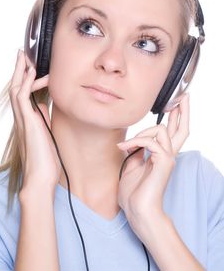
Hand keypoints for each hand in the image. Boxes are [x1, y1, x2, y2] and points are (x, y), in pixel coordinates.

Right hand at [9, 50, 60, 193]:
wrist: (40, 177)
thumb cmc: (44, 159)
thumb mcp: (45, 133)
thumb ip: (42, 119)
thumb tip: (42, 107)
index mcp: (26, 119)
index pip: (22, 93)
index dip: (25, 78)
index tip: (31, 66)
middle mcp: (22, 117)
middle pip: (16, 87)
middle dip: (19, 69)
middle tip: (23, 54)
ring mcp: (23, 119)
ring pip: (16, 89)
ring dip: (20, 72)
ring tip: (25, 57)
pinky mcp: (27, 122)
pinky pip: (23, 98)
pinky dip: (26, 83)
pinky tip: (31, 72)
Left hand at [117, 94, 188, 226]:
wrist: (137, 211)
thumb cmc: (134, 193)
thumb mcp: (132, 165)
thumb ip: (137, 151)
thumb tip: (135, 140)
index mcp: (162, 155)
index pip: (173, 132)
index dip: (176, 117)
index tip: (174, 104)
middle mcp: (168, 154)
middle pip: (181, 128)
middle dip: (182, 110)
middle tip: (183, 96)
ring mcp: (168, 158)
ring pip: (162, 129)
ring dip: (141, 132)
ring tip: (127, 145)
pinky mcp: (164, 162)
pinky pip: (150, 141)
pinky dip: (135, 142)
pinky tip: (125, 149)